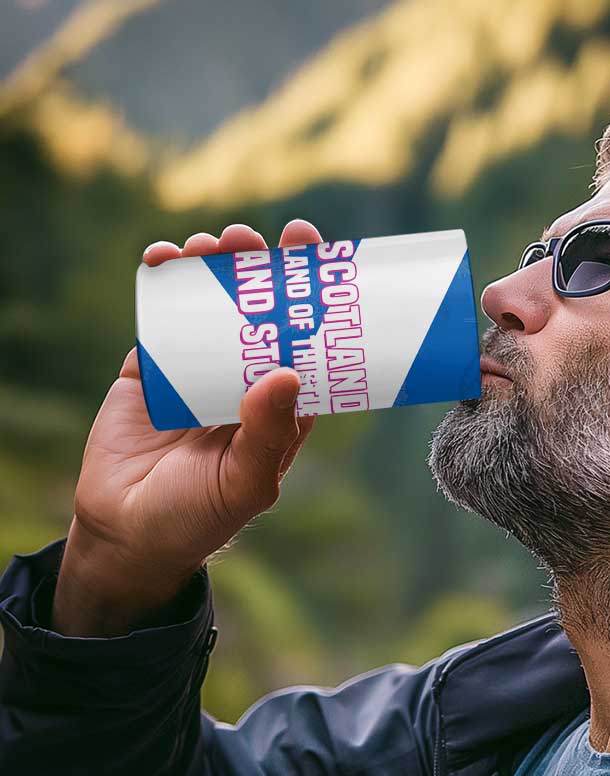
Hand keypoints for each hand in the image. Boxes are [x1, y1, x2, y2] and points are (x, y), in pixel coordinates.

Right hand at [52, 220, 322, 635]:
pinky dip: (163, 282)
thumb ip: (268, 433)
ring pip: (211, 305)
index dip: (311, 298)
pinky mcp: (152, 368)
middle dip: (258, 270)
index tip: (314, 253)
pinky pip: (161, 316)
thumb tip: (287, 373)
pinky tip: (164, 259)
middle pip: (259, 312)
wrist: (127, 533)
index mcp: (282, 406)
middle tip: (254, 239)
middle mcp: (245, 380)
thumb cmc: (200, 516)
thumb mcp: (245, 482)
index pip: (305, 342)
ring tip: (212, 245)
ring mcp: (198, 369)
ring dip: (212, 268)